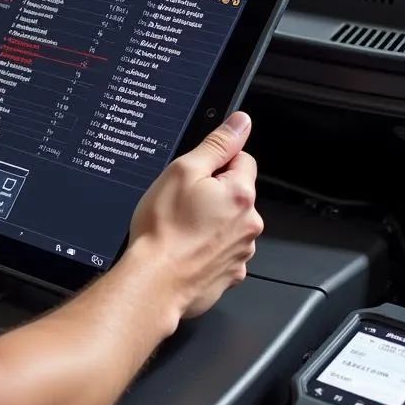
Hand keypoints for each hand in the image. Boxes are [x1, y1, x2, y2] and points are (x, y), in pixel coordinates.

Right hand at [129, 111, 262, 320]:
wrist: (154, 282)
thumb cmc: (163, 229)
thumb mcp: (182, 171)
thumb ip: (217, 144)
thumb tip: (241, 122)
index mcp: (241, 194)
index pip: (242, 159)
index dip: (216, 162)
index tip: (194, 175)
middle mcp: (250, 223)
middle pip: (236, 193)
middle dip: (213, 193)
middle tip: (181, 202)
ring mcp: (242, 252)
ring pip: (229, 222)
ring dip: (211, 221)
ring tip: (180, 228)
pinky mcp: (230, 273)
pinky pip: (222, 250)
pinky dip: (207, 247)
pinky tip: (185, 248)